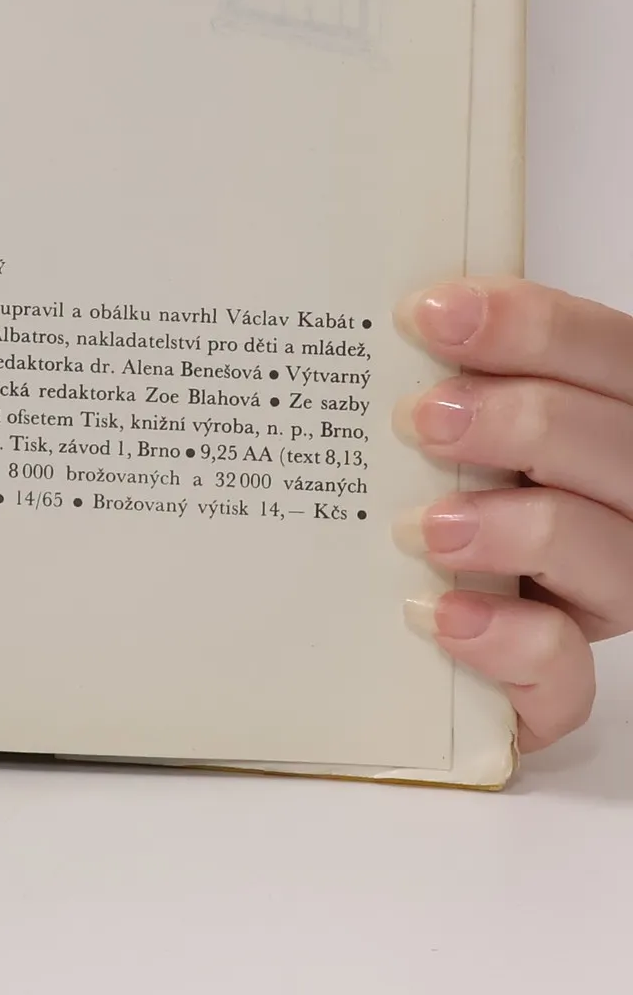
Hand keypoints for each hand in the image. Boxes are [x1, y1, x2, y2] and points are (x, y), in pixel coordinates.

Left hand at [394, 276, 632, 750]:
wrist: (387, 624)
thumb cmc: (420, 491)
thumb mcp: (438, 421)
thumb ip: (442, 371)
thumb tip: (385, 312)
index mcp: (601, 422)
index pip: (609, 355)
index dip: (533, 326)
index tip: (427, 313)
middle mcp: (618, 505)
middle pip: (620, 447)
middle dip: (522, 421)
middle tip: (419, 419)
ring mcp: (598, 594)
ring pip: (612, 554)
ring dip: (516, 528)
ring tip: (421, 526)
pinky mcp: (554, 682)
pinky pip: (565, 670)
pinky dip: (505, 639)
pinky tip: (438, 614)